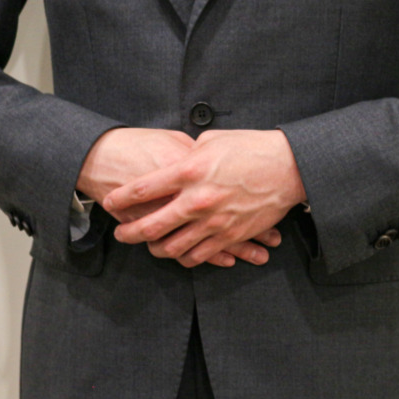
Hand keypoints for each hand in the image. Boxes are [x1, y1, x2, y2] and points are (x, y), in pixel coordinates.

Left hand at [103, 129, 305, 267]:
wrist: (288, 167)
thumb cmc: (251, 148)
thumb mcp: (212, 141)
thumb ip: (186, 154)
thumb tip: (173, 160)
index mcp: (188, 171)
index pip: (142, 189)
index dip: (120, 199)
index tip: (110, 203)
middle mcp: (197, 199)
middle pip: (151, 225)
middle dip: (129, 233)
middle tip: (121, 233)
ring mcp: (213, 221)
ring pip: (172, 247)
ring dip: (154, 249)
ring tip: (148, 246)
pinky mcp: (230, 235)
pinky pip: (199, 256)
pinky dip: (184, 258)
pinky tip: (178, 253)